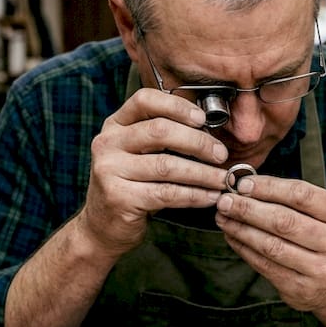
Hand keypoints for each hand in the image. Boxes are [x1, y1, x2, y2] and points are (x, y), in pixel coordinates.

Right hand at [80, 88, 229, 254]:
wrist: (103, 226)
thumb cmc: (132, 186)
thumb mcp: (138, 154)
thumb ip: (162, 137)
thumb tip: (209, 130)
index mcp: (114, 126)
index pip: (144, 100)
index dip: (176, 105)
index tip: (203, 119)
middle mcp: (107, 144)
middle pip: (160, 131)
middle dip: (198, 142)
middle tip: (221, 155)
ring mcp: (109, 171)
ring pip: (167, 166)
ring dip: (202, 173)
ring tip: (222, 179)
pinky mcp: (119, 198)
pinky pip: (166, 193)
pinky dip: (194, 195)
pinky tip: (209, 197)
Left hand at [214, 175, 325, 311]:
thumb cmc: (324, 239)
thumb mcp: (324, 215)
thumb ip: (292, 199)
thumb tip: (245, 186)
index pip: (302, 195)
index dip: (269, 187)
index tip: (242, 184)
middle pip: (284, 222)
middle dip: (248, 209)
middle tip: (225, 201)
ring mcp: (321, 270)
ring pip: (271, 246)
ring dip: (241, 229)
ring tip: (223, 218)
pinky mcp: (301, 290)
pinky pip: (265, 265)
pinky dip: (244, 249)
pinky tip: (232, 236)